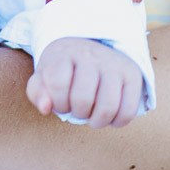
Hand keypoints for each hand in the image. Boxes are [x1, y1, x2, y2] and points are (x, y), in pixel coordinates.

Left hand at [27, 37, 141, 127]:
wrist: (90, 47)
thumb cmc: (63, 70)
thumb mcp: (44, 76)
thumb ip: (37, 92)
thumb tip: (45, 108)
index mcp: (64, 53)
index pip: (57, 84)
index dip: (57, 103)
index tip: (60, 103)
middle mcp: (91, 55)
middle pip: (82, 98)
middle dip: (77, 113)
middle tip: (77, 110)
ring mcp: (114, 63)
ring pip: (108, 106)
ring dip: (97, 121)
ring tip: (92, 117)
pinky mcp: (132, 74)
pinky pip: (129, 110)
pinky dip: (118, 122)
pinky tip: (110, 117)